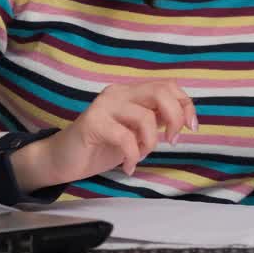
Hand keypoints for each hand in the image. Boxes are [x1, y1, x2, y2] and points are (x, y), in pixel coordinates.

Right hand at [11, 80, 196, 191]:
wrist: (62, 159)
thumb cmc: (100, 146)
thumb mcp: (135, 131)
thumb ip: (154, 120)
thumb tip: (183, 117)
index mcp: (131, 92)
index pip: (168, 86)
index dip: (186, 105)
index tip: (191, 128)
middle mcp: (119, 93)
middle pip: (161, 92)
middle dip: (175, 118)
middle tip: (171, 141)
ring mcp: (104, 106)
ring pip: (145, 117)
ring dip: (149, 143)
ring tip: (139, 156)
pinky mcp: (93, 123)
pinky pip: (125, 138)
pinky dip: (133, 156)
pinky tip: (128, 166)